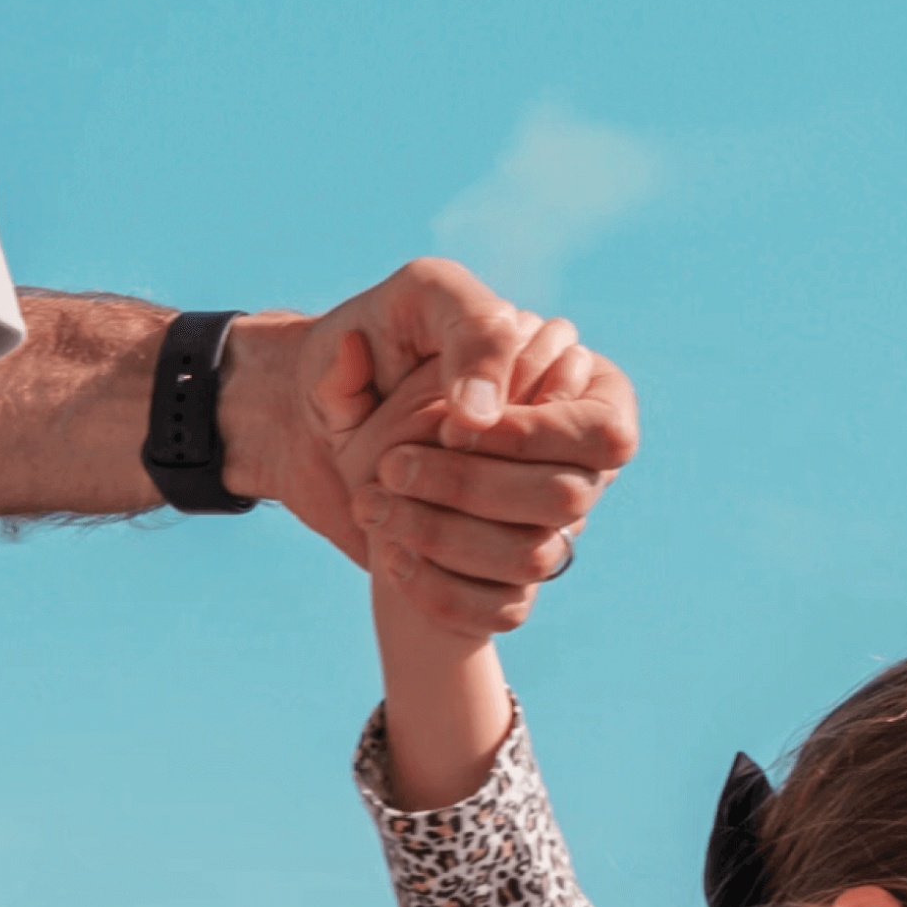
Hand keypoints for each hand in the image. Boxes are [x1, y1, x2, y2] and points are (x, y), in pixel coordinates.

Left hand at [216, 259, 640, 575]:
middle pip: (569, 499)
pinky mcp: (495, 575)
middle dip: (472, 486)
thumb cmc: (369, 336)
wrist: (301, 409)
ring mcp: (534, 523)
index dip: (527, 436)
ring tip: (373, 505)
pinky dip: (439, 590)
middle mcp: (566, 460)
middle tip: (389, 466)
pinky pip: (502, 609)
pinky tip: (387, 556)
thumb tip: (484, 415)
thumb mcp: (422, 296)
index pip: (605, 433)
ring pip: (535, 558)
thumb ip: (473, 332)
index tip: (446, 426)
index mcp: (574, 388)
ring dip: (446, 537)